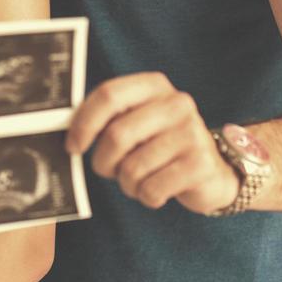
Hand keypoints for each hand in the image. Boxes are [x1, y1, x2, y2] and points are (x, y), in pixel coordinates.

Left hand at [66, 73, 239, 213]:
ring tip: (138, 180)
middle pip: (117, 134)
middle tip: (106, 170)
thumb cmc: (161, 145)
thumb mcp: (138, 121)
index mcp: (154, 85)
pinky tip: (157, 189)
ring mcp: (191, 132)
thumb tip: (68, 130)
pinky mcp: (200, 164)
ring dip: (127, 183)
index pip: (108, 94)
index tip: (73, 146)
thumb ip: (108, 118)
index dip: (84, 122)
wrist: (212, 171)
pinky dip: (146, 196)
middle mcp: (176, 103)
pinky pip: (152, 188)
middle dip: (103, 161)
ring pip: (133, 167)